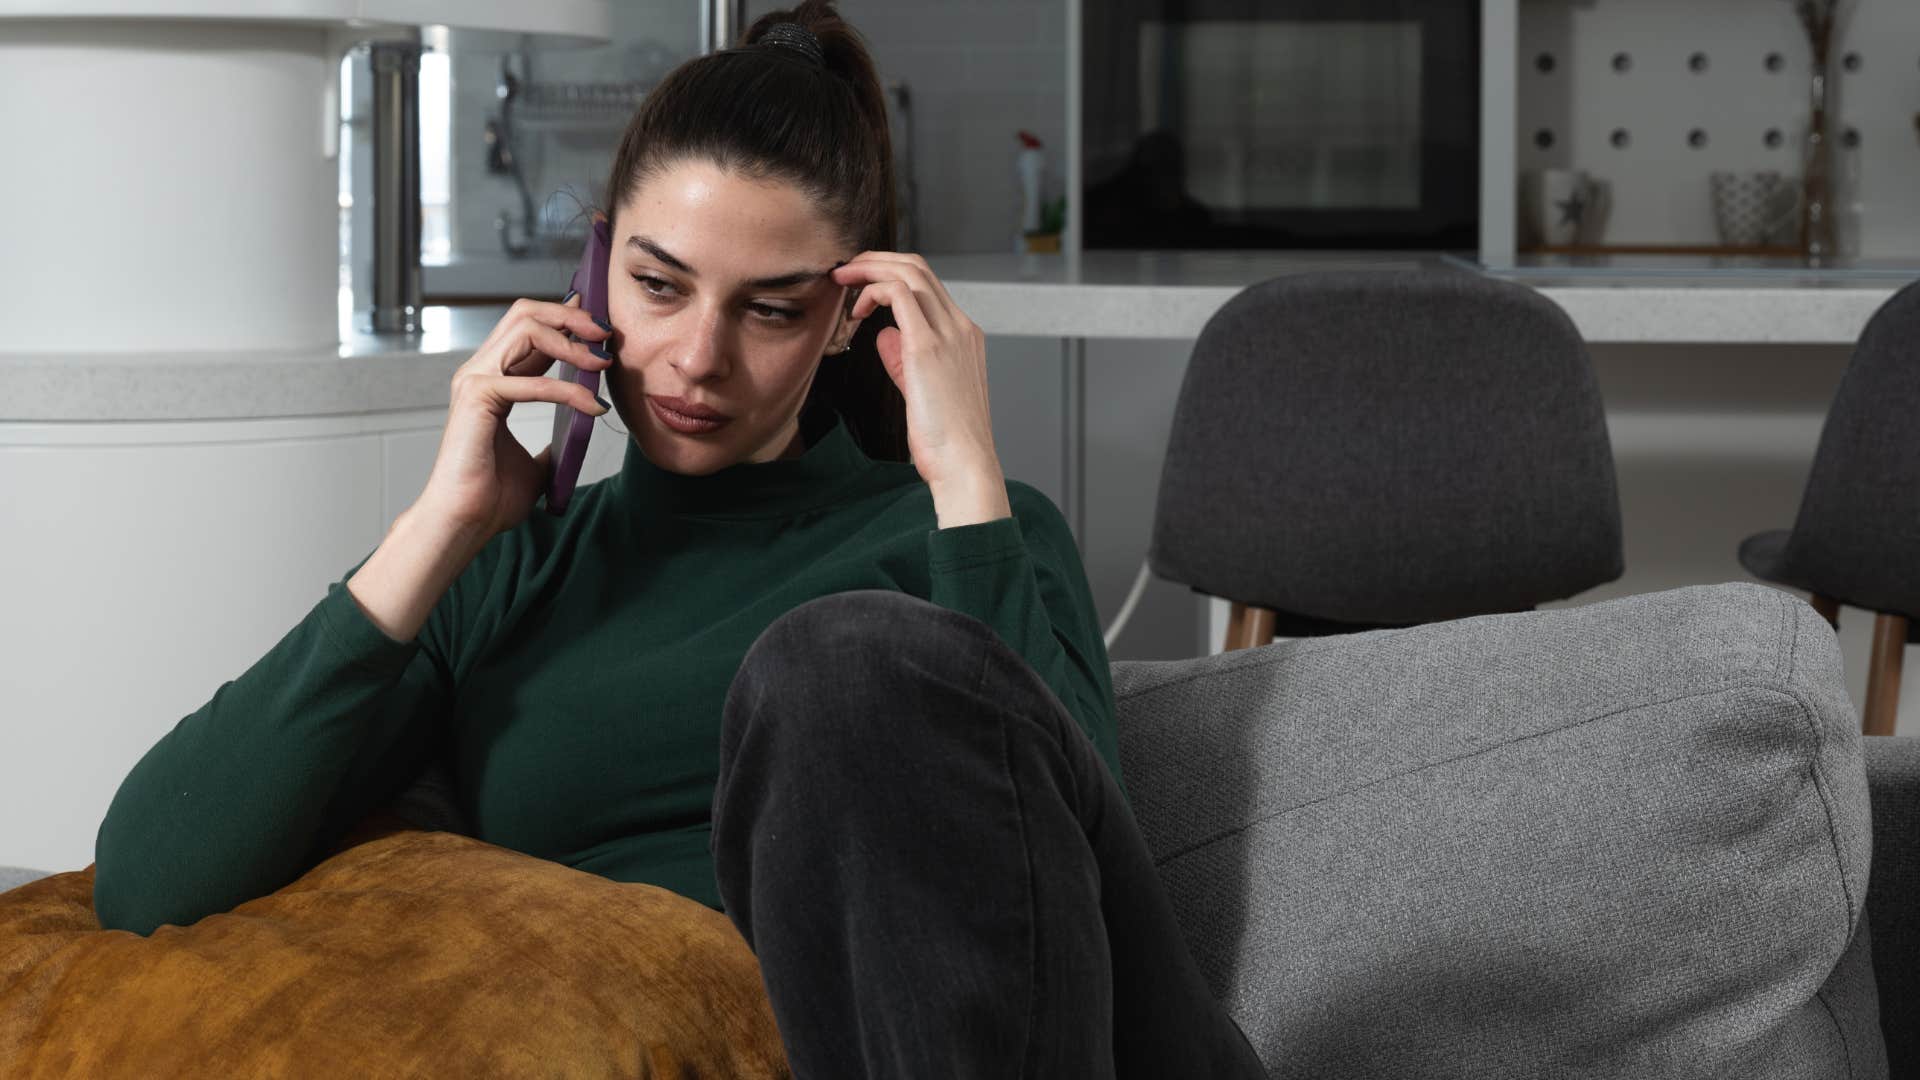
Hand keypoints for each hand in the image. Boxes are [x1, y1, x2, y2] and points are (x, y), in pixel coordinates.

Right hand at [411, 291, 612, 543]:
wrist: (466, 522)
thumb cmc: (492, 497)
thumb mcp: (537, 464)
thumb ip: (554, 443)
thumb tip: (579, 438)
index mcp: (492, 380)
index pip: (529, 330)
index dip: (565, 319)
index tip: (600, 324)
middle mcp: (480, 372)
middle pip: (525, 314)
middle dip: (570, 315)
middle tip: (606, 334)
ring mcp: (475, 380)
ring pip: (526, 329)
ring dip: (572, 341)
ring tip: (602, 364)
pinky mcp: (477, 397)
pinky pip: (533, 381)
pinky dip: (569, 391)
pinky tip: (592, 408)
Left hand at [830, 252, 1006, 509]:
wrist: (964, 463)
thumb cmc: (944, 436)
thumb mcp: (921, 387)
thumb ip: (904, 357)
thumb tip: (884, 334)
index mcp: (963, 335)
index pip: (927, 284)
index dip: (890, 274)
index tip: (861, 286)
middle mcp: (960, 327)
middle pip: (918, 267)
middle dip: (876, 260)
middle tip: (845, 272)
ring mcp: (948, 333)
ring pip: (909, 272)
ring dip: (869, 268)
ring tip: (843, 279)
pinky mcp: (928, 346)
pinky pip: (897, 294)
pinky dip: (871, 290)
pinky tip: (855, 310)